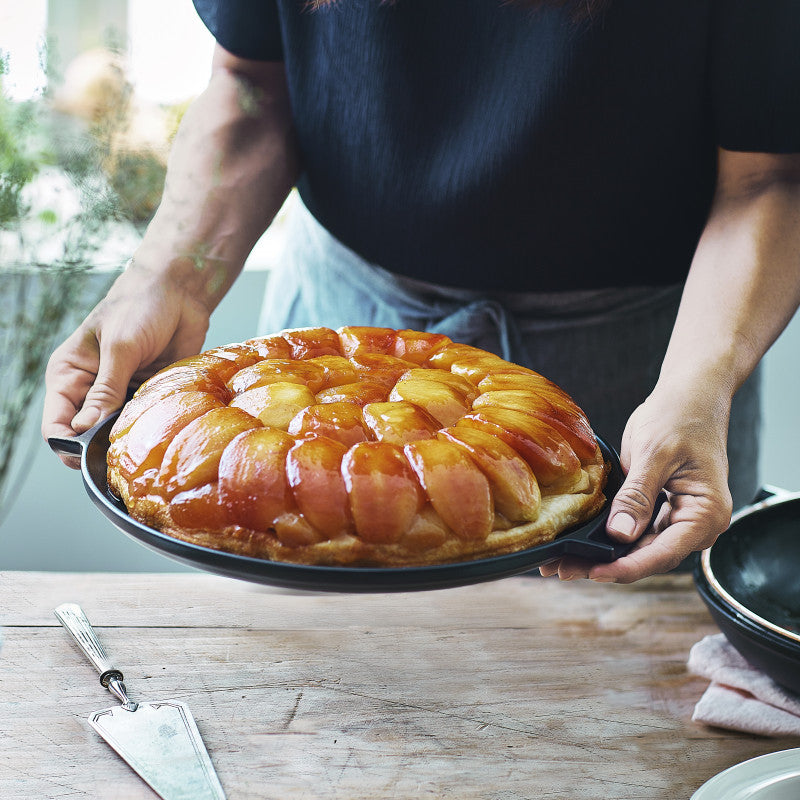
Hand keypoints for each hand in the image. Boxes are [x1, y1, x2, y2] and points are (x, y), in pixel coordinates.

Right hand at [42, 257, 210, 466]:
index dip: (69, 446)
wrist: (180, 291)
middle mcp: (91, 390)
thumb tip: (86, 431)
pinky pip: (146, 422)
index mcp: (69, 375)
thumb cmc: (140, 307)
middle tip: (125, 450)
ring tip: (146, 439)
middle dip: (103, 448)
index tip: (92, 456)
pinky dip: (152, 427)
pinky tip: (164, 427)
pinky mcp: (148, 394)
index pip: (57, 425)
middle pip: (87, 437)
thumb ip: (106, 389)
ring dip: (130, 438)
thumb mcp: (120, 347)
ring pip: (118, 433)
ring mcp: (122, 394)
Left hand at [539, 384, 733, 582]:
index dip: (625, 567)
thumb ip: (637, 496)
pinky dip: (609, 537)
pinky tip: (581, 542)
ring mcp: (679, 516)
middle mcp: (696, 523)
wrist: (690, 394)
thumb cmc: (680, 416)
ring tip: (562, 562)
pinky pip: (636, 530)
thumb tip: (620, 535)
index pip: (663, 553)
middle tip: (562, 569)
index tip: (593, 573)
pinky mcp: (662, 508)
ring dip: (603, 555)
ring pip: (638, 547)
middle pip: (648, 556)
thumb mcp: (653, 454)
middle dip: (606, 565)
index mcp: (706, 513)